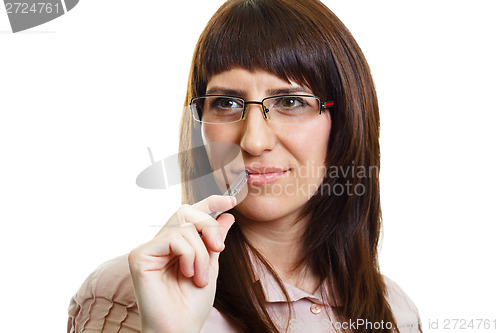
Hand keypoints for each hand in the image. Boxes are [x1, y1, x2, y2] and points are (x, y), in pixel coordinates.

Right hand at [128, 195, 236, 332]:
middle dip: (209, 227)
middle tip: (219, 248)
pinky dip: (189, 255)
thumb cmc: (192, 304)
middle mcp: (159, 243)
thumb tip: (227, 215)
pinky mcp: (139, 255)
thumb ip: (214, 240)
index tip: (231, 200)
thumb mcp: (211, 266)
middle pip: (186, 213)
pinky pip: (173, 238)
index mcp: (175, 245)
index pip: (190, 214)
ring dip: (201, 253)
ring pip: (184, 227)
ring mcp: (148, 248)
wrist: (180, 328)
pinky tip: (188, 274)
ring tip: (200, 277)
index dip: (210, 202)